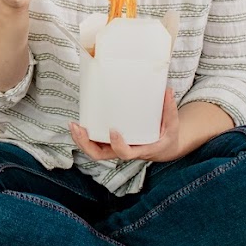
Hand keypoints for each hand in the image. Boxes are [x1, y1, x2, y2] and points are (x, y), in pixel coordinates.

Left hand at [70, 90, 185, 162]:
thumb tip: (168, 90)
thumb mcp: (172, 125)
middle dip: (86, 144)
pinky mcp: (111, 144)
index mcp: (140, 150)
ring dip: (80, 140)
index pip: (125, 153)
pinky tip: (78, 123)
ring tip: (73, 125)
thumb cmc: (166, 137)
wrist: (163, 149)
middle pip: (100, 155)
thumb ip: (169, 109)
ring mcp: (115, 149)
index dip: (117, 145)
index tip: (113, 131)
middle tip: (79, 128)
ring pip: (94, 151)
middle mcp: (124, 151)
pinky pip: (94, 144)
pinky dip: (84, 136)